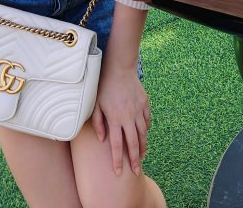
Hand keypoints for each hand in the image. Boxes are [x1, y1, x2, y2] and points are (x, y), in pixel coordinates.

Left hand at [90, 61, 150, 175]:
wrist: (119, 69)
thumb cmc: (104, 87)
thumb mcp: (96, 105)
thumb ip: (98, 123)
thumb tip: (102, 140)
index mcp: (115, 119)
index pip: (117, 145)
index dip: (117, 161)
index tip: (118, 173)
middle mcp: (129, 117)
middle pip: (133, 144)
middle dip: (135, 160)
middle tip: (136, 172)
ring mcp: (138, 111)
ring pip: (143, 134)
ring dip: (142, 147)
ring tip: (142, 156)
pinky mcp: (145, 104)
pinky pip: (147, 121)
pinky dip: (146, 130)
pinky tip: (144, 136)